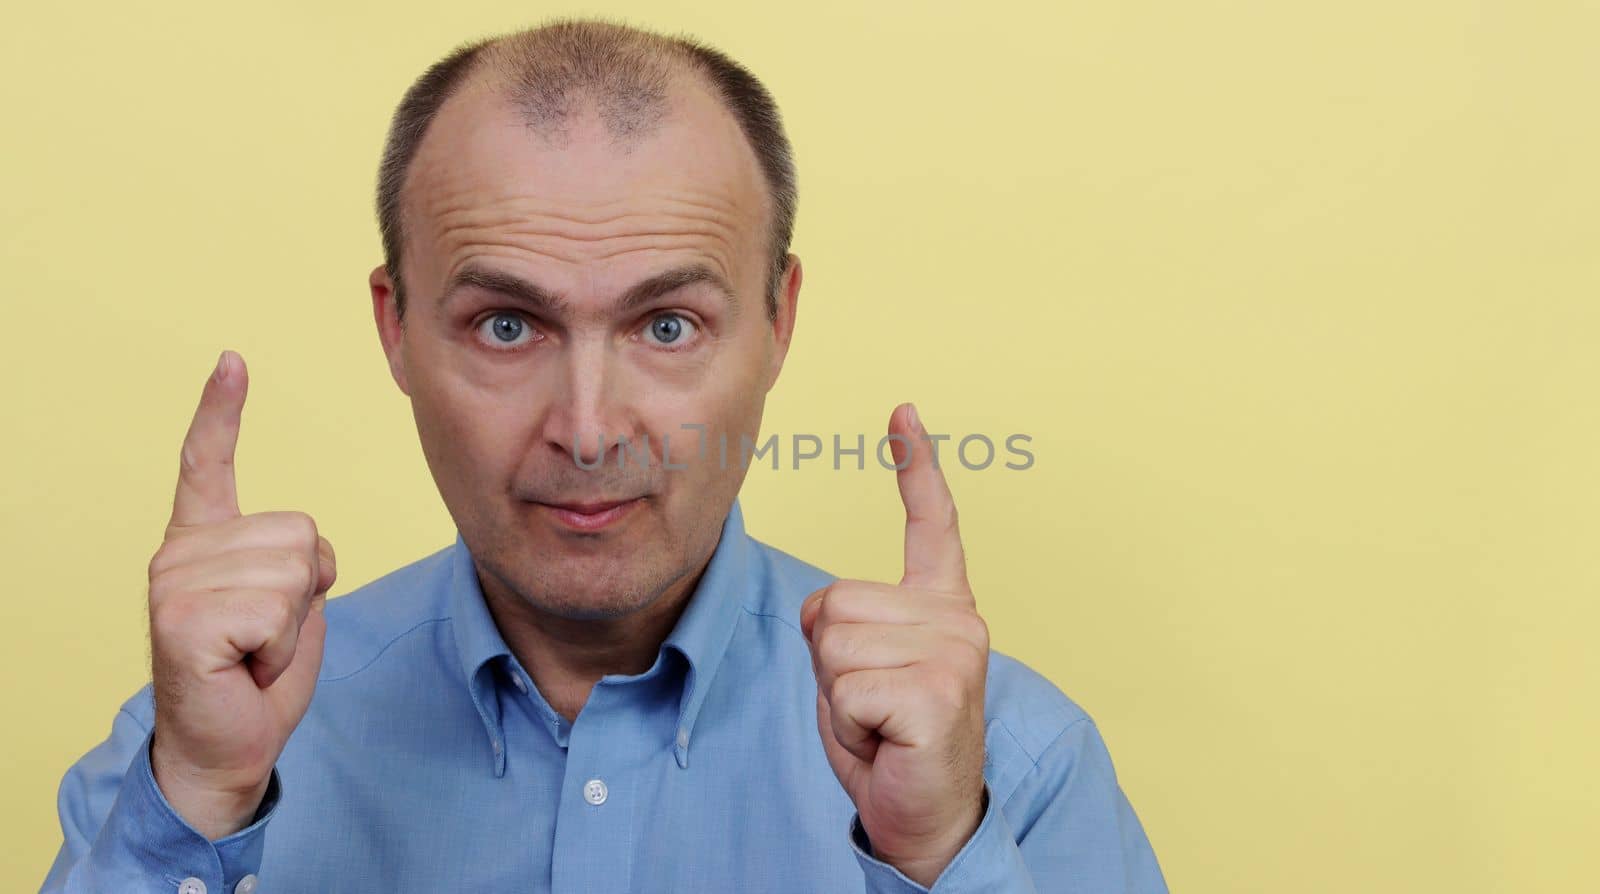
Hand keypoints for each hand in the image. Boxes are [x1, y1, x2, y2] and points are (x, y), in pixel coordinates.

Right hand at [146, 350, 335, 838]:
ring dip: (292, 625)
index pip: (207, 463)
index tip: (232, 361)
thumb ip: (299, 559)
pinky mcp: (183, 620)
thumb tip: (310, 547)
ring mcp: (174, 584)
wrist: (228, 747)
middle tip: (264, 637)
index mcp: (202, 542)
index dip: (221, 411)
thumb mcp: (293, 603)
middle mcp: (179, 554)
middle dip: (306, 594)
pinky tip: (244, 666)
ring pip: (296, 571)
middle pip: (302, 534)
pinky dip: (280, 648)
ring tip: (253, 653)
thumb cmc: (259, 676)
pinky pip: (279, 610)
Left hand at [800, 403, 989, 886]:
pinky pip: (844, 686)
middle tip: (870, 703)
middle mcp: (957, 620)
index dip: (915, 466)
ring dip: (836, 695)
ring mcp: (954, 653)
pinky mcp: (939, 693)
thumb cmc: (888, 741)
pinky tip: (885, 740)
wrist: (925, 817)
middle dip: (827, 660)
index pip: (932, 524)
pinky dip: (848, 723)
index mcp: (942, 606)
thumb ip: (846, 623)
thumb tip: (821, 610)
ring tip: (878, 722)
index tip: (901, 411)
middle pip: (832, 601)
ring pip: (832, 643)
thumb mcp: (858, 668)